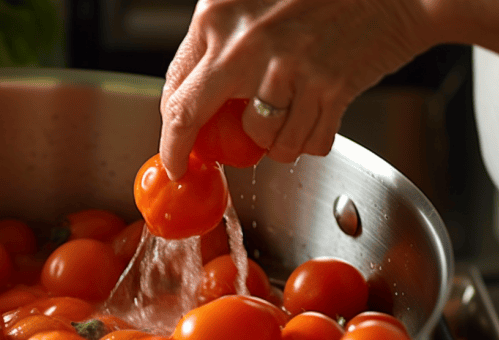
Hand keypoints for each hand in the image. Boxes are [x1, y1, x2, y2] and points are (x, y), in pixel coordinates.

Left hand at [159, 0, 436, 178]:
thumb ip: (217, 38)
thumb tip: (188, 96)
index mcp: (218, 15)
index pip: (176, 86)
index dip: (169, 126)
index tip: (171, 146)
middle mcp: (245, 43)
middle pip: (193, 117)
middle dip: (187, 149)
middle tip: (189, 165)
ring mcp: (288, 69)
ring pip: (259, 139)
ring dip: (271, 140)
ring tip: (288, 114)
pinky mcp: (328, 90)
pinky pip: (304, 144)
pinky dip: (307, 141)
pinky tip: (315, 116)